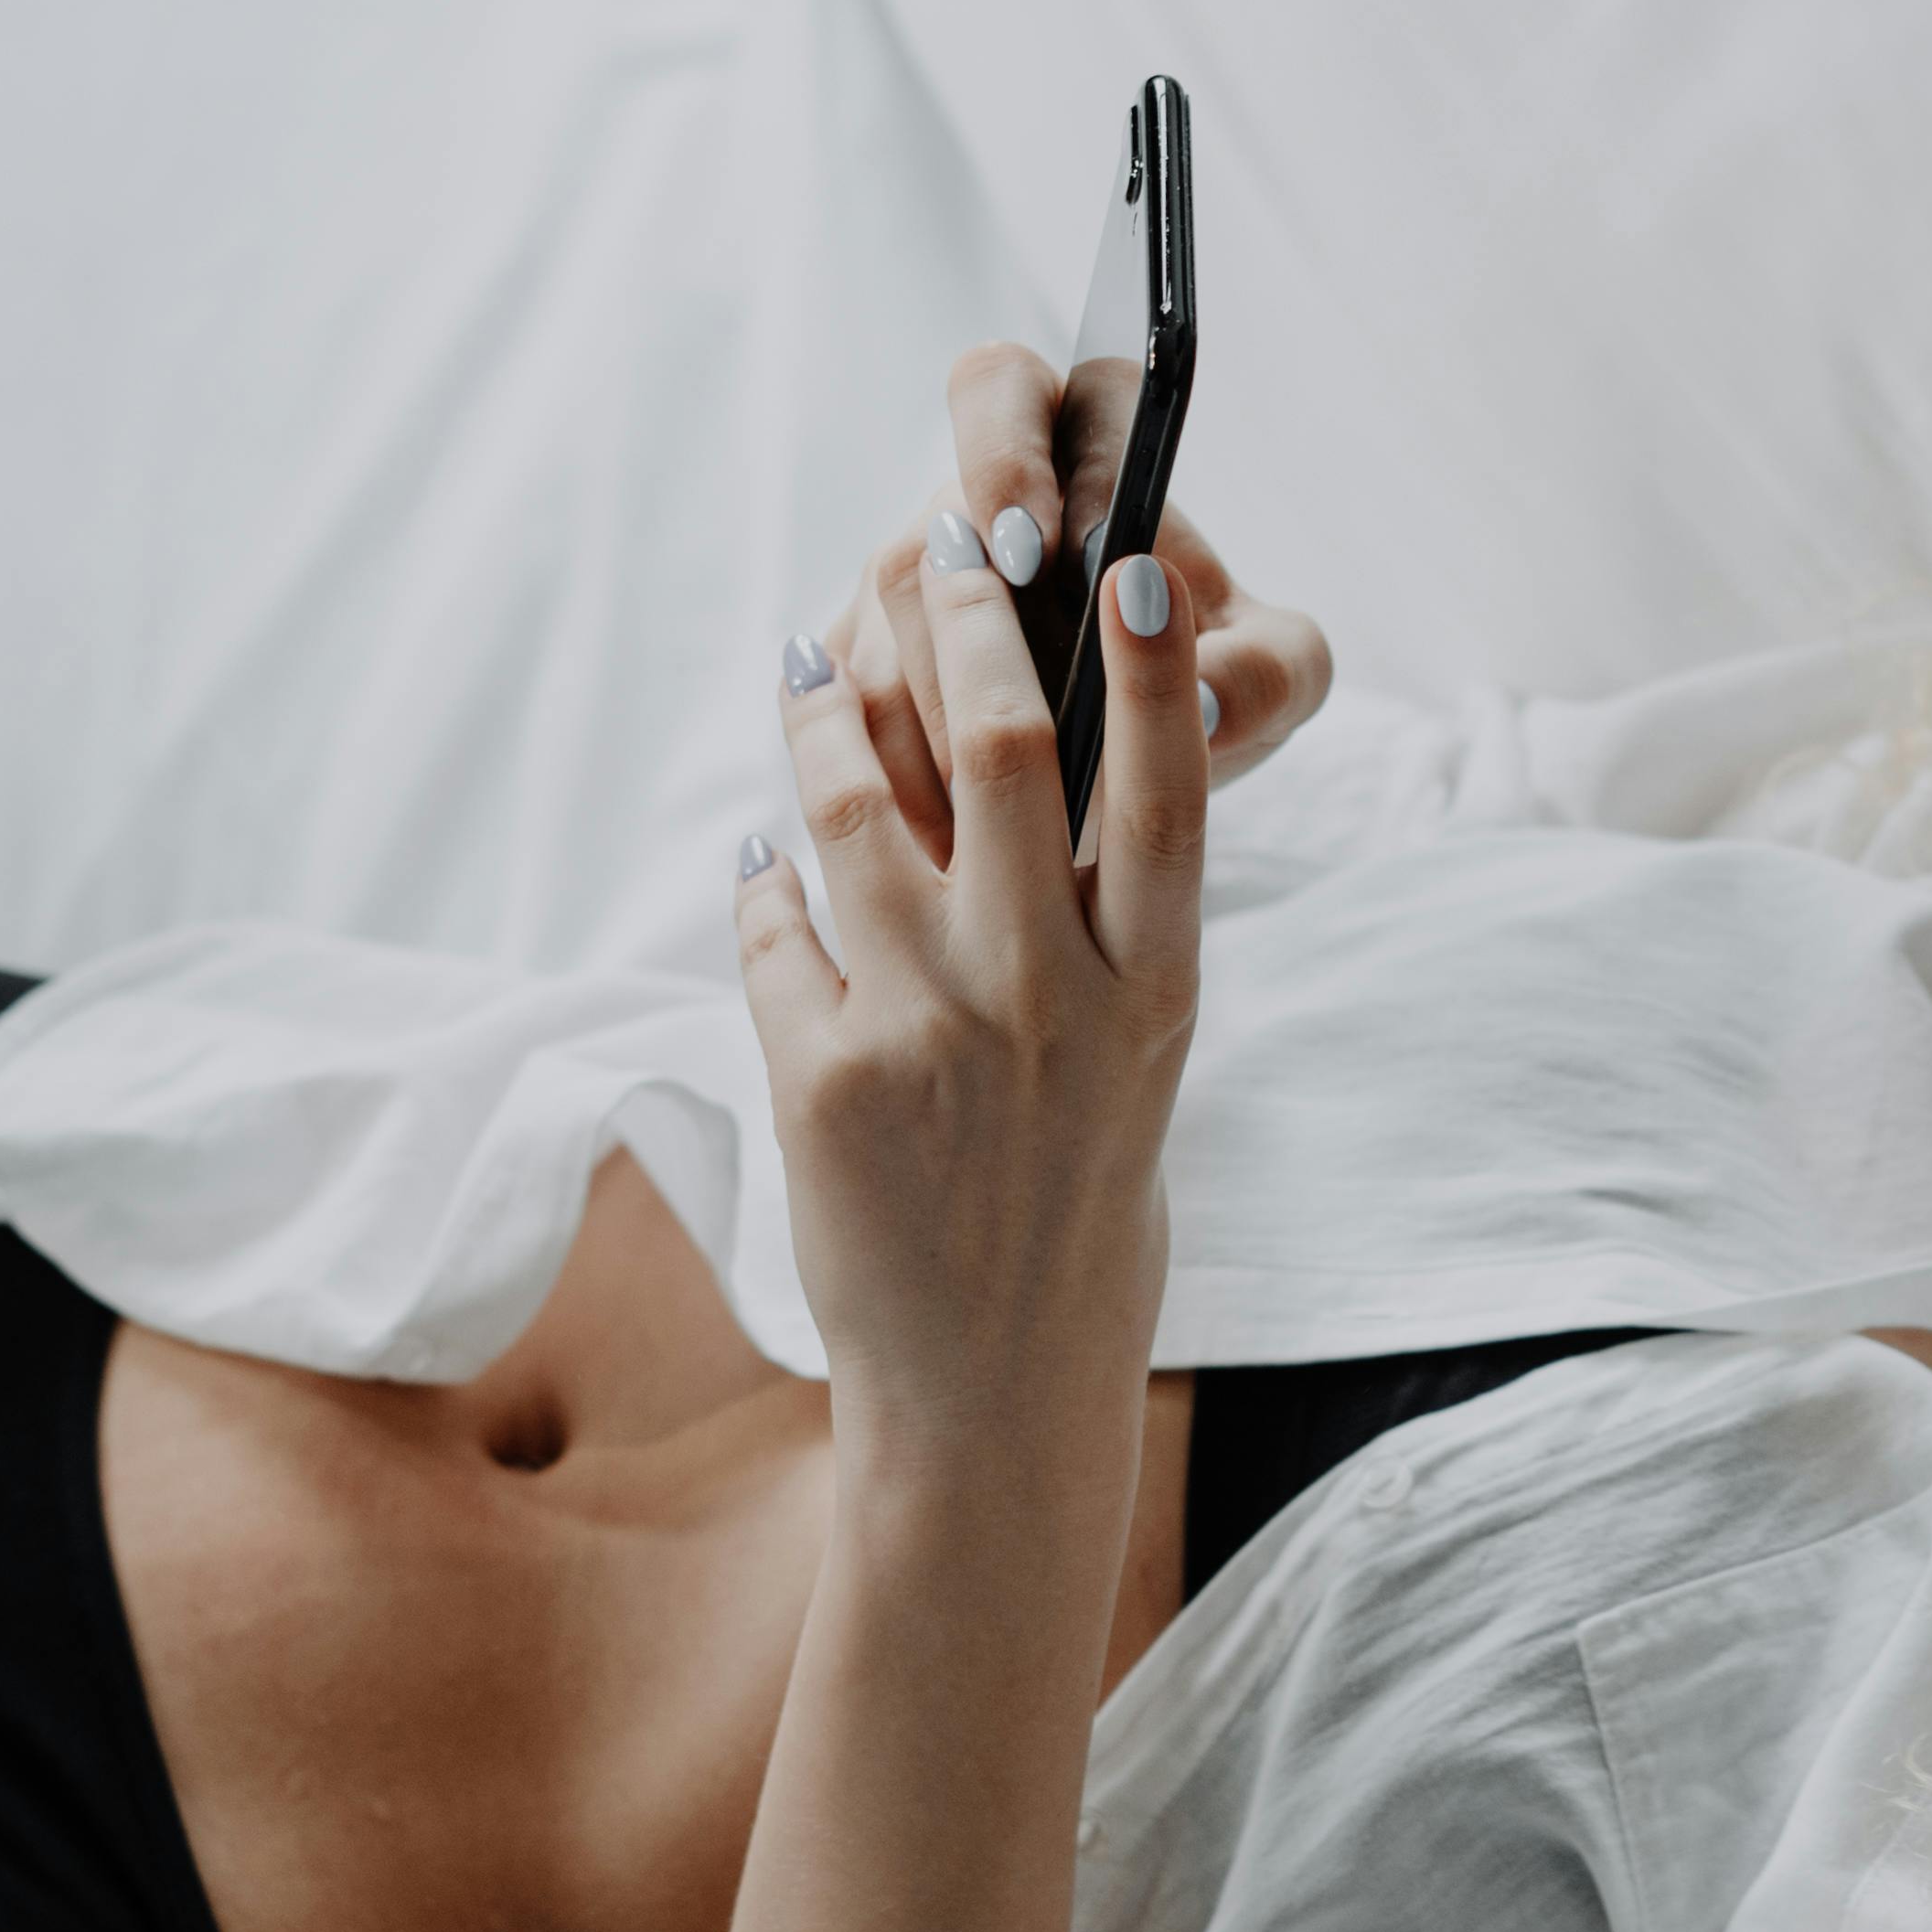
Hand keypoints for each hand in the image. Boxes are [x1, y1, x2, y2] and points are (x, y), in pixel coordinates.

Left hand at [731, 509, 1214, 1449]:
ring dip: (826, 715)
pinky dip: (767, 882)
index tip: (1127, 572)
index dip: (1150, 677)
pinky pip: (775, 929)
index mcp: (1152, 996)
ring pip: (858, 811)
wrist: (997, 1391)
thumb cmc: (1078, 1208)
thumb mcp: (1132, 1068)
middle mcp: (1049, 1001)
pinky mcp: (822, 1080)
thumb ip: (1095, 938)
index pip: (1166, 798)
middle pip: (1007, 755)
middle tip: (937, 539)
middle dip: (966, 624)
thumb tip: (1013, 781)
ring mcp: (931, 1034)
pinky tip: (766, 855)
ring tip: (810, 663)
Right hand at [824, 347, 1335, 866]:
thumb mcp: (1279, 676)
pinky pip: (844, 712)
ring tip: (1001, 814)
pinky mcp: (857, 664)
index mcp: (1073, 443)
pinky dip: (900, 778)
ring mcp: (907, 585)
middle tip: (1013, 711)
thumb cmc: (1220, 678)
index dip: (1004, 458)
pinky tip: (953, 840)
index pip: (1001, 389)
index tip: (1038, 549)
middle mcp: (973, 502)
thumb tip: (1203, 699)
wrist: (1157, 763)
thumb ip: (1266, 672)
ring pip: (879, 635)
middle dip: (964, 624)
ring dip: (937, 724)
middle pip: (926, 530)